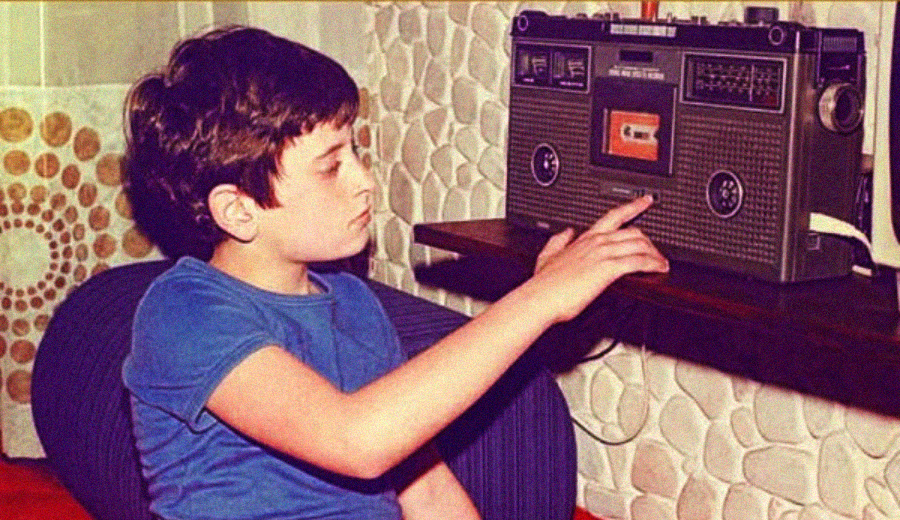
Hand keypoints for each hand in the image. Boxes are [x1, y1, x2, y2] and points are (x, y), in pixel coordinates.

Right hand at [529, 195, 667, 322]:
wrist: (541, 297)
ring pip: (640, 245)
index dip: (633, 206)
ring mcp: (604, 254)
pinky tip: (659, 268)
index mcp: (585, 239)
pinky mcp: (609, 269)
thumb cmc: (544, 284)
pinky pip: (639, 261)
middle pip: (634, 232)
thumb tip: (567, 232)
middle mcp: (597, 242)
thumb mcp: (547, 256)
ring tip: (662, 263)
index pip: (614, 216)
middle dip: (650, 241)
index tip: (646, 201)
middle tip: (658, 251)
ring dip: (655, 254)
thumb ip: (558, 241)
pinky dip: (653, 264)